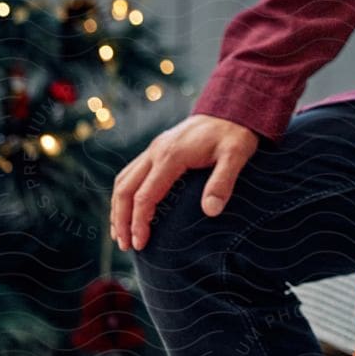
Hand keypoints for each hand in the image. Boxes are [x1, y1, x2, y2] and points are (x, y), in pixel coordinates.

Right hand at [110, 113, 258, 251]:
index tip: (140, 244)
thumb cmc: (236, 134)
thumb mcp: (237, 155)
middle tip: (125, 246)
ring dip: (117, 208)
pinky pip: (131, 173)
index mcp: (172, 155)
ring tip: (119, 234)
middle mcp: (156, 151)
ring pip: (123, 180)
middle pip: (125, 189)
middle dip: (121, 220)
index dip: (139, 222)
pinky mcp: (156, 150)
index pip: (145, 195)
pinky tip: (128, 210)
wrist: (233, 109)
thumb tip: (211, 212)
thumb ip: (223, 181)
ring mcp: (154, 149)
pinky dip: (124, 194)